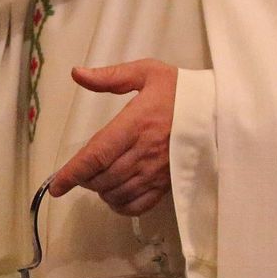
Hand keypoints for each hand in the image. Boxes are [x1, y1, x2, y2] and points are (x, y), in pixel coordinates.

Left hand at [49, 59, 176, 216]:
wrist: (221, 111)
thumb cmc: (181, 90)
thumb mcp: (147, 72)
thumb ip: (110, 76)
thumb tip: (77, 73)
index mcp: (135, 124)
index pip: (96, 155)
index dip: (72, 173)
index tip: (55, 186)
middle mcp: (144, 152)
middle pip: (102, 178)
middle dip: (85, 180)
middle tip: (81, 172)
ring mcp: (157, 172)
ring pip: (117, 193)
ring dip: (101, 191)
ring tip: (98, 180)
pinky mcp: (168, 184)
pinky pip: (138, 205)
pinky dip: (121, 205)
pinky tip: (115, 195)